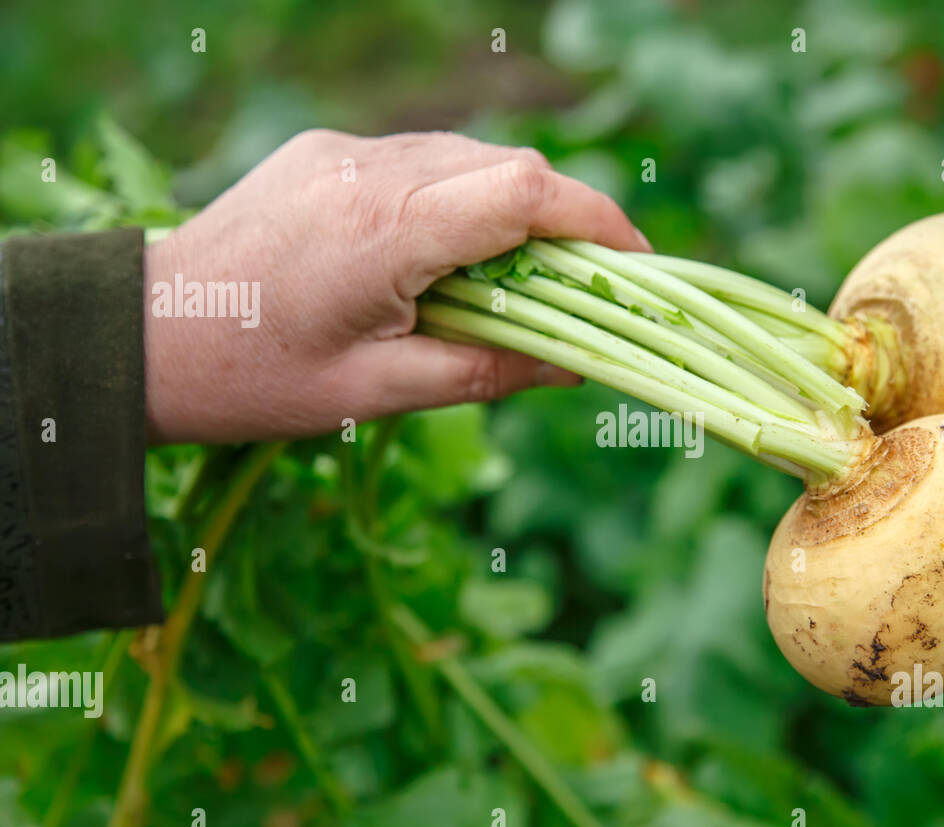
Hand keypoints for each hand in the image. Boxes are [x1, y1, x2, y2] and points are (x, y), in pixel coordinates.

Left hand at [143, 129, 648, 442]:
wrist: (143, 336)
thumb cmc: (254, 377)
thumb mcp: (377, 393)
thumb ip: (487, 370)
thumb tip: (578, 362)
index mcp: (384, 231)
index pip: (524, 192)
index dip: (596, 221)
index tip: (635, 264)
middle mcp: (368, 169)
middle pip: (507, 168)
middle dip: (561, 224)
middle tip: (579, 290)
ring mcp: (343, 151)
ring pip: (469, 159)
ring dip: (510, 212)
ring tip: (510, 283)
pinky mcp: (326, 151)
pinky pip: (423, 161)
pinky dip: (460, 202)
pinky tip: (445, 257)